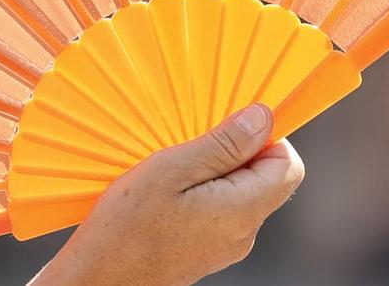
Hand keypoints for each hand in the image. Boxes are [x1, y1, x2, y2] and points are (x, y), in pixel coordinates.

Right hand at [32, 103, 304, 285]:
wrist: (101, 279)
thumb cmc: (126, 227)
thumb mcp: (171, 170)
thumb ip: (223, 145)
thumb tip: (263, 118)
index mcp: (242, 210)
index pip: (288, 164)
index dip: (266, 137)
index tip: (229, 125)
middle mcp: (243, 233)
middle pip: (266, 178)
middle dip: (237, 152)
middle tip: (193, 144)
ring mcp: (227, 245)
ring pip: (241, 193)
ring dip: (215, 171)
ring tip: (173, 169)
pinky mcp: (208, 251)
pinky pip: (221, 211)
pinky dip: (203, 192)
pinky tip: (168, 192)